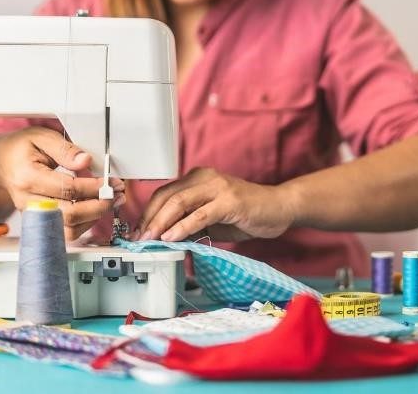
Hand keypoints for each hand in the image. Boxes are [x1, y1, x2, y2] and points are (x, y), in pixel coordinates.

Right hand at [0, 126, 124, 240]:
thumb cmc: (20, 149)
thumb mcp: (41, 137)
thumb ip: (65, 149)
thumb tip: (86, 161)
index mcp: (28, 177)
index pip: (67, 189)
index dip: (93, 187)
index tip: (110, 181)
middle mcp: (29, 201)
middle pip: (68, 214)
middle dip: (98, 206)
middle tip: (115, 194)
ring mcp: (33, 215)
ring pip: (67, 230)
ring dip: (94, 218)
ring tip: (111, 202)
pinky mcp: (40, 222)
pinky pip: (64, 232)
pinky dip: (84, 225)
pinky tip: (96, 211)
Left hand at [134, 167, 296, 241]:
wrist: (279, 208)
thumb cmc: (246, 213)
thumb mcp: (211, 220)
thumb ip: (190, 224)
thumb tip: (163, 238)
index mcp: (197, 179)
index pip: (164, 194)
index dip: (148, 214)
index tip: (138, 233)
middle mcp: (205, 177)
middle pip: (167, 197)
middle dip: (149, 220)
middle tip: (139, 239)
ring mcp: (218, 187)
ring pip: (179, 202)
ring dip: (161, 223)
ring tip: (151, 239)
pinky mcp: (230, 200)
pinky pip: (200, 214)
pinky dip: (183, 227)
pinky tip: (172, 237)